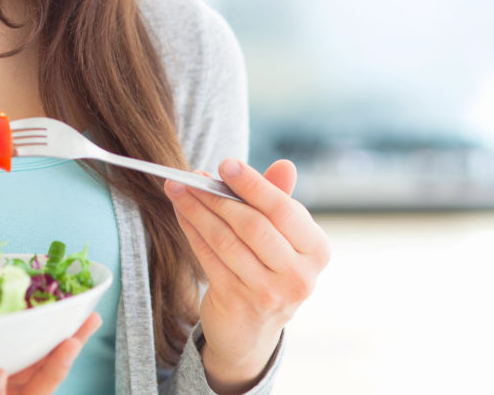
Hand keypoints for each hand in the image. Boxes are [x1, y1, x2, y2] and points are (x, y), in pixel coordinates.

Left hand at [164, 159, 329, 394]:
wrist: (252, 330)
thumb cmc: (268, 268)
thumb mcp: (282, 236)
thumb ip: (279, 199)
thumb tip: (286, 165)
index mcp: (316, 251)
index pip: (283, 210)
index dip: (253, 185)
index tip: (226, 164)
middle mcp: (298, 275)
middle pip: (252, 225)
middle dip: (217, 196)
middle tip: (191, 176)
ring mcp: (268, 293)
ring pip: (225, 239)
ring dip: (197, 210)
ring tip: (178, 188)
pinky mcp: (237, 302)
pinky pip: (208, 256)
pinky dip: (191, 230)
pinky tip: (181, 212)